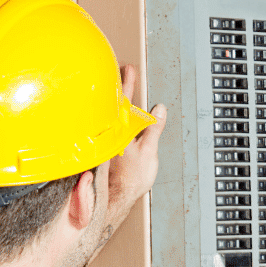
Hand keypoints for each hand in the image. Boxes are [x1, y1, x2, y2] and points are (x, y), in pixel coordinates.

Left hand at [106, 63, 167, 227]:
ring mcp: (108, 141)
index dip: (127, 85)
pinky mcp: (107, 149)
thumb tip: (159, 110)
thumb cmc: (133, 178)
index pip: (124, 102)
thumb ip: (153, 129)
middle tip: (123, 72)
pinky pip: (109, 128)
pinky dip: (112, 117)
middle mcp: (112, 133)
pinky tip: (114, 115)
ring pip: (111, 116)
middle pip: (115, 106)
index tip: (129, 70)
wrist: (119, 197)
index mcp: (123, 131)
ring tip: (119, 89)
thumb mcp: (149, 152)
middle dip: (119, 88)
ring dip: (116, 102)